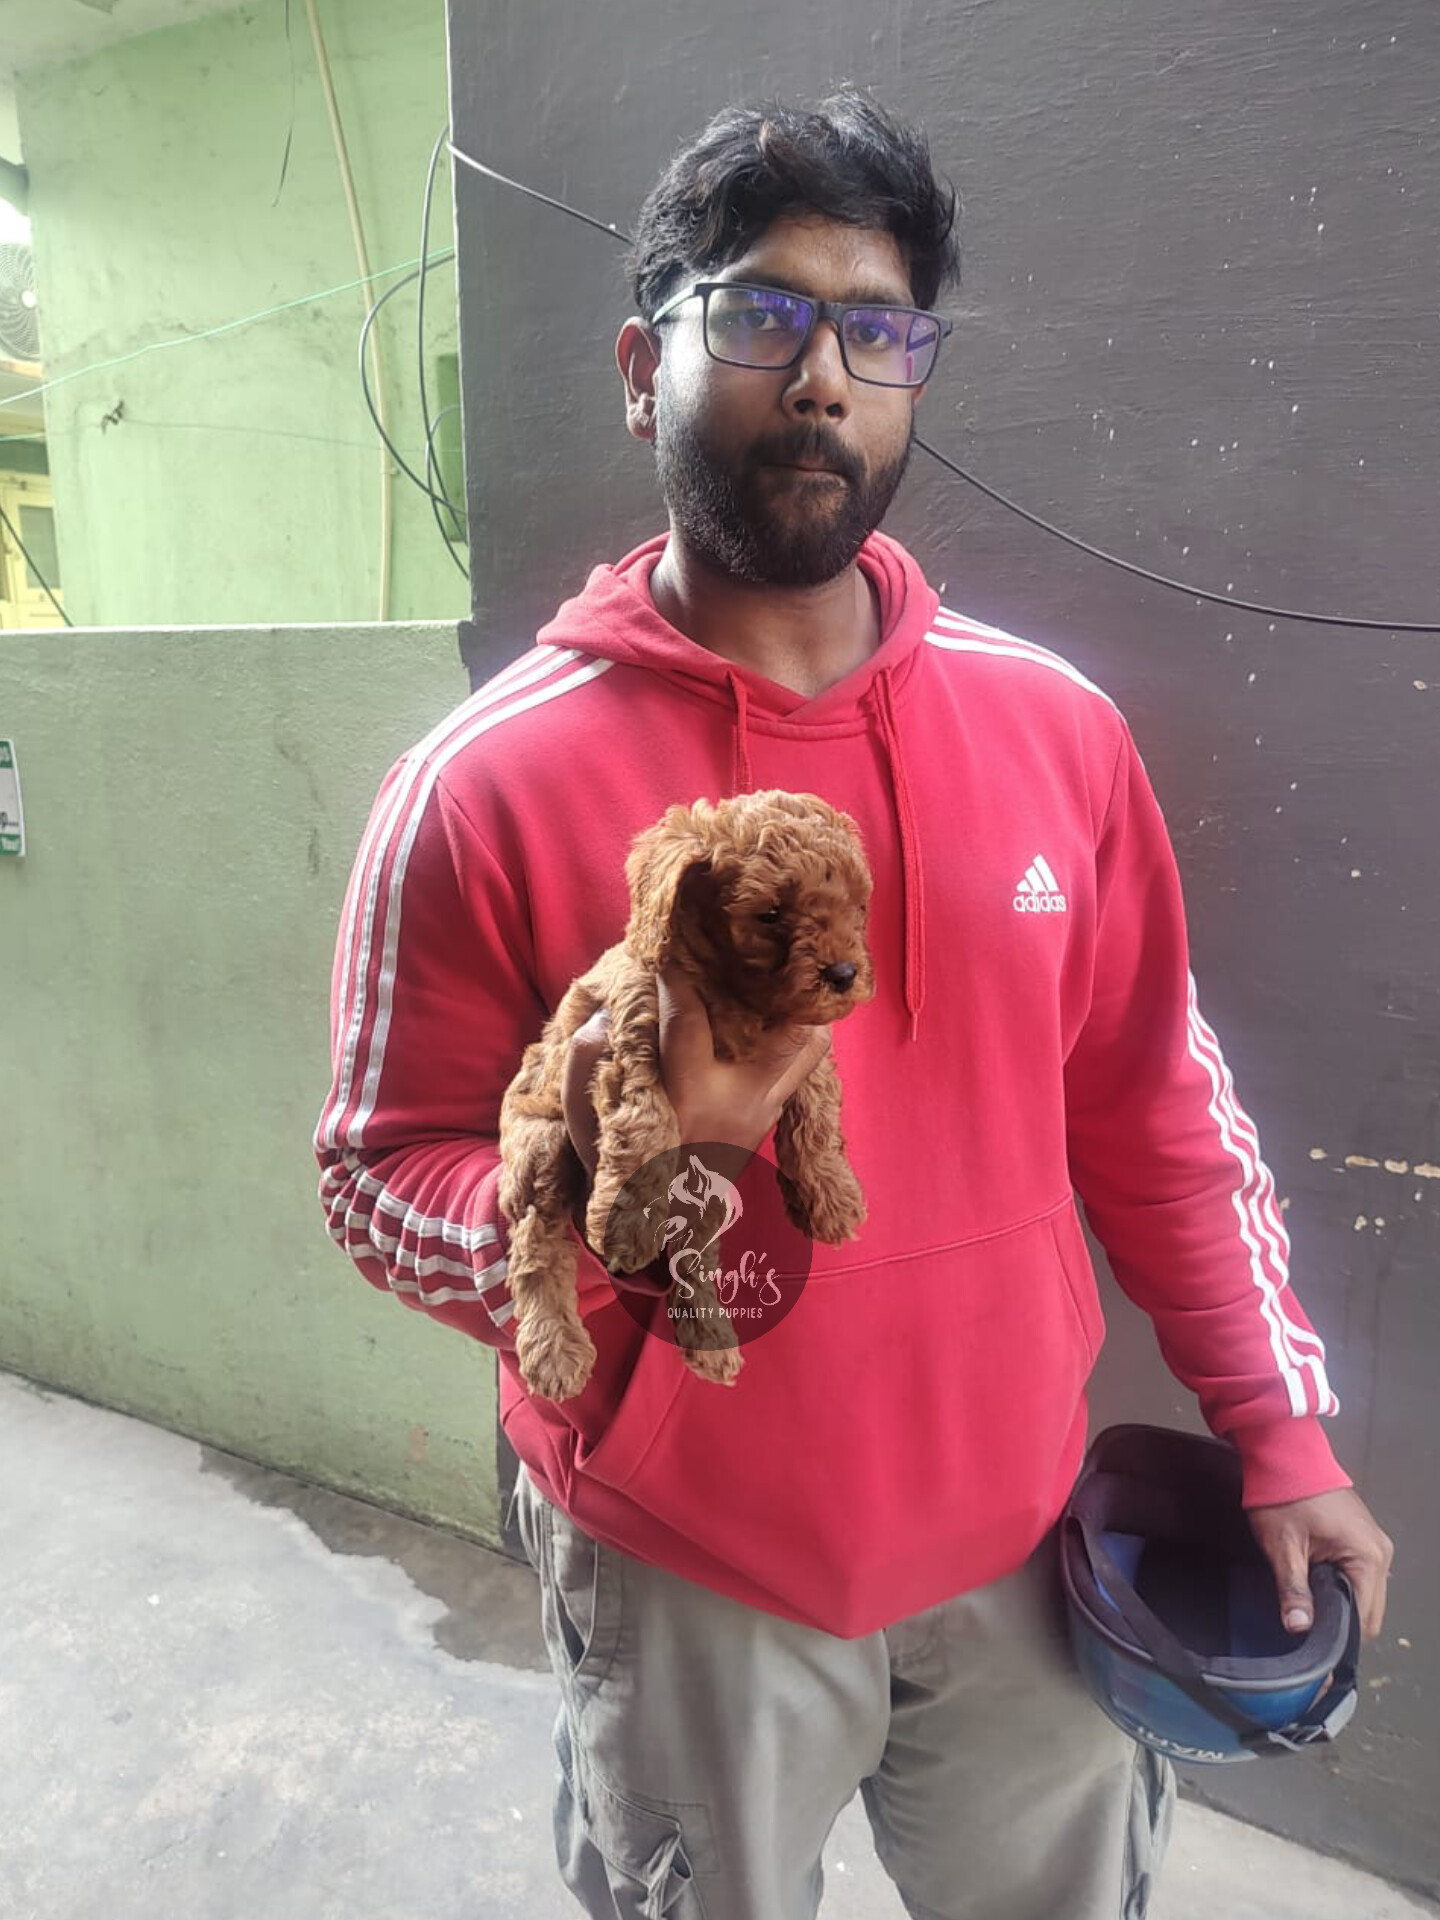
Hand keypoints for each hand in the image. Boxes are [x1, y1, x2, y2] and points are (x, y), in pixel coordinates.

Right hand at [560, 963, 831, 1178]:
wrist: (655, 1230)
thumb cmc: (620, 1168)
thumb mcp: (585, 1123)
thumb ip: (587, 1064)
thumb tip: (608, 1014)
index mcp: (688, 1099)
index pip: (687, 1021)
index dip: (674, 979)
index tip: (666, 951)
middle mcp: (739, 1104)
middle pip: (789, 1031)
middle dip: (776, 986)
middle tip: (756, 951)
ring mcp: (764, 1114)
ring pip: (809, 1047)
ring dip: (797, 1010)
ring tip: (773, 979)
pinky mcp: (772, 1120)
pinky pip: (800, 1067)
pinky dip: (791, 1034)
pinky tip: (770, 1012)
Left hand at [1247, 1488, 1394, 1640]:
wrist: (1284, 1452)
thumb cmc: (1284, 1493)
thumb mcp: (1283, 1546)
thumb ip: (1294, 1590)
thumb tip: (1299, 1628)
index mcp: (1368, 1557)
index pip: (1364, 1619)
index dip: (1339, 1636)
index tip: (1314, 1643)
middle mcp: (1380, 1552)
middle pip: (1369, 1610)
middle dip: (1340, 1622)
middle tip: (1306, 1620)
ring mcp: (1374, 1543)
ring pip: (1365, 1594)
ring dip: (1340, 1602)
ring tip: (1308, 1599)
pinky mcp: (1363, 1538)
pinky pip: (1360, 1576)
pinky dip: (1341, 1585)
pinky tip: (1316, 1581)